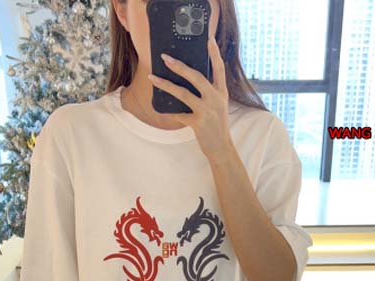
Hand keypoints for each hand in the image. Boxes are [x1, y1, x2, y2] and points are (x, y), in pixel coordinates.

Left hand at [148, 36, 233, 160]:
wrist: (221, 148)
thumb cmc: (217, 125)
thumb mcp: (218, 106)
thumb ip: (209, 92)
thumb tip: (188, 79)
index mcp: (222, 92)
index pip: (219, 68)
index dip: (214, 53)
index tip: (208, 39)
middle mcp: (215, 99)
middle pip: (196, 77)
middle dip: (179, 66)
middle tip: (166, 58)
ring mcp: (206, 111)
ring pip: (183, 94)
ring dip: (165, 84)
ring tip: (153, 78)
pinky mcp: (197, 123)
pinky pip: (179, 114)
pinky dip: (169, 111)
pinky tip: (161, 108)